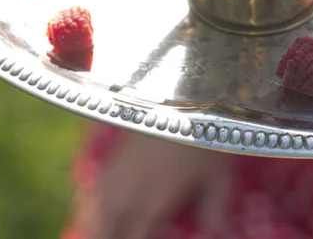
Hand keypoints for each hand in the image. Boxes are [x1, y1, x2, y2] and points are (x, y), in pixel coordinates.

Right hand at [72, 131, 232, 238]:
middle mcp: (128, 190)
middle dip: (106, 238)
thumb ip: (214, 208)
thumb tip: (214, 232)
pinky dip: (93, 206)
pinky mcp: (113, 155)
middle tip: (115, 237)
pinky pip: (94, 190)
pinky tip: (97, 210)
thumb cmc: (205, 133)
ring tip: (100, 233)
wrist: (181, 89)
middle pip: (107, 230)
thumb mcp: (219, 174)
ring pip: (96, 211)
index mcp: (153, 201)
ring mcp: (116, 171)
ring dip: (98, 226)